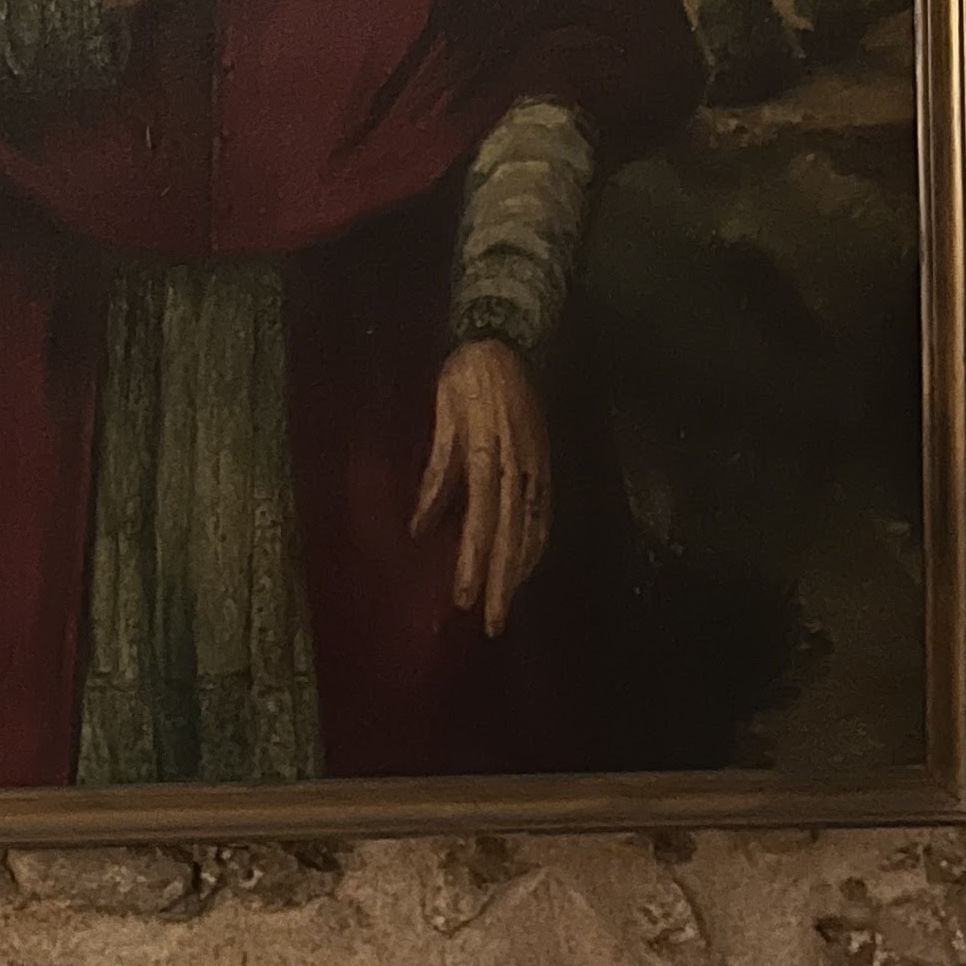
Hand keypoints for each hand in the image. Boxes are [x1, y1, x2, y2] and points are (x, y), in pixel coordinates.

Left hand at [410, 339, 551, 635]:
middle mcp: (518, 468)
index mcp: (488, 456)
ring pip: (531, 531)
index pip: (481, 523)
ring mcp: (536, 467)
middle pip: (511, 537)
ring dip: (518, 572)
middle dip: (501, 585)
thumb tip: (421, 527)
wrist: (507, 340)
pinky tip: (526, 565)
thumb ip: (437, 474)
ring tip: (504, 605)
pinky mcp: (544, 463)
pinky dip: (535, 545)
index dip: (473, 564)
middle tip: (491, 625)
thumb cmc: (465, 377)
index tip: (464, 599)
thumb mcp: (443, 418)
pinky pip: (543, 513)